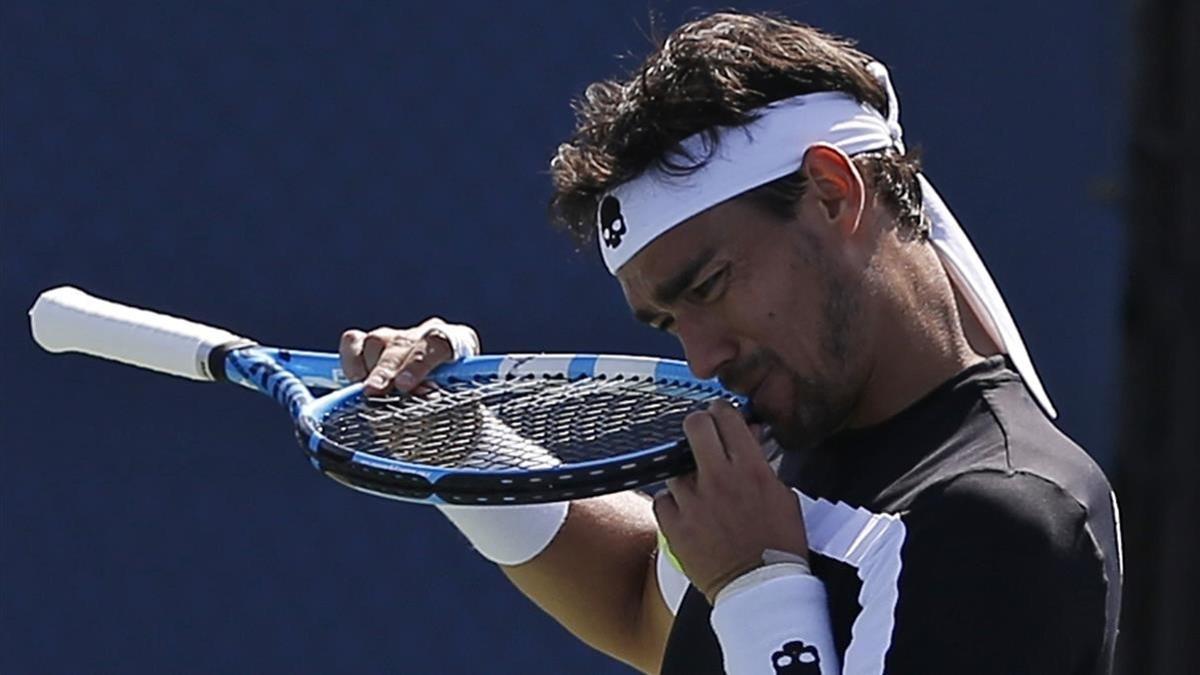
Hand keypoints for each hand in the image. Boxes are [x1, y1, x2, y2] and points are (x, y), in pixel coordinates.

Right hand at [338, 318, 478, 395]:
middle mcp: (424, 335)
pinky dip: (351, 362)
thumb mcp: (458, 401)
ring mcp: (397, 336)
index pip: (437, 342)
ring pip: (376, 342)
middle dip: (385, 370)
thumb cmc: (454, 398)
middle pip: (401, 344)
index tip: (404, 385)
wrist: (444, 391)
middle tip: (374, 391)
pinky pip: (353, 341)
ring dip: (371, 371)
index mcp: (456, 342)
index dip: (417, 363)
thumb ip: (440, 399)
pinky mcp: (371, 342)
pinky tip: (357, 381)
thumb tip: (426, 401)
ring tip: (371, 394)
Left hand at [652, 400, 808, 603]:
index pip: (726, 417)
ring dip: (686, 473)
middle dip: (698, 426)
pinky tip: (686, 511)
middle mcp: (718, 479)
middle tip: (702, 437)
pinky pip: (662, 499)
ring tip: (699, 489)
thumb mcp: (783, 497)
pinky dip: (672, 503)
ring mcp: (692, 502)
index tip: (719, 416)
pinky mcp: (674, 526)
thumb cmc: (778, 546)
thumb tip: (750, 436)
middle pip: (694, 426)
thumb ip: (763, 464)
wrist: (760, 588)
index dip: (721, 412)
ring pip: (675, 465)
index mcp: (749, 468)